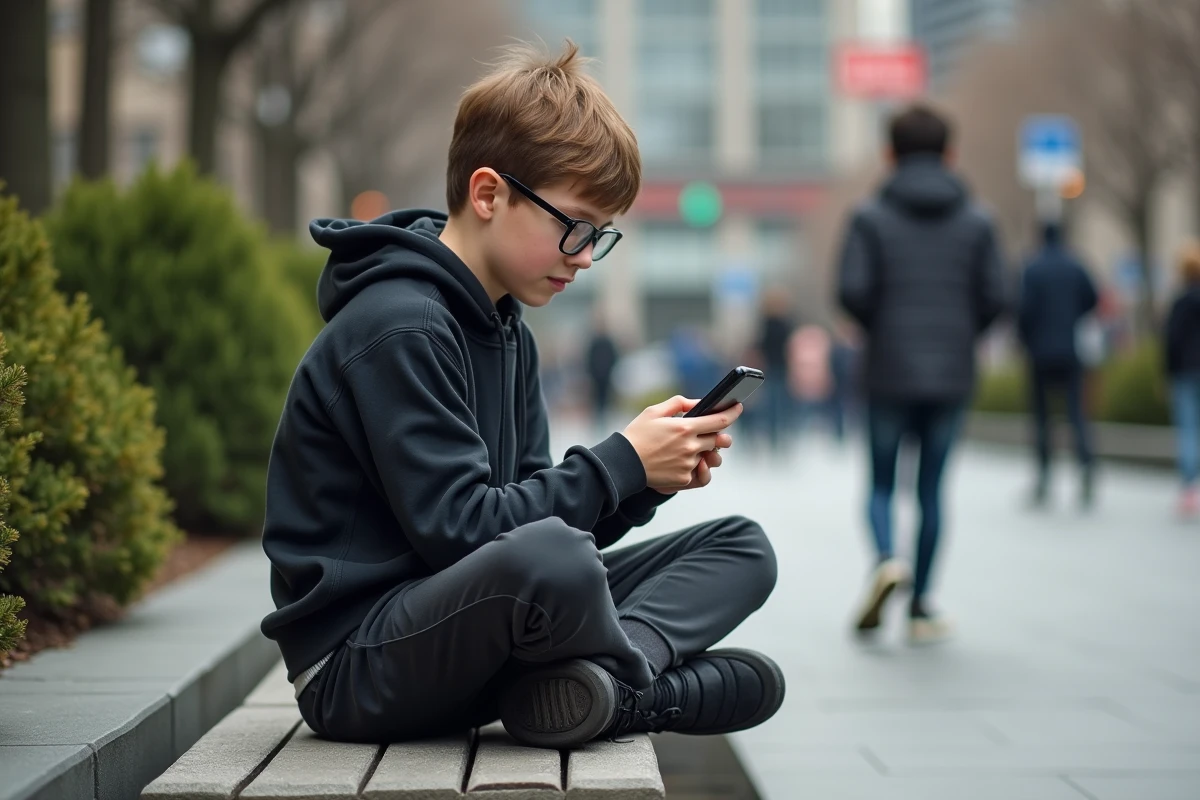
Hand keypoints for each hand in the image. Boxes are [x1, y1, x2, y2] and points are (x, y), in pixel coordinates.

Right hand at [622, 396, 740, 491]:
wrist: (623, 463)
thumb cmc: (637, 435)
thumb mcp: (654, 412)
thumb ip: (679, 403)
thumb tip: (699, 402)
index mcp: (685, 428)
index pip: (720, 421)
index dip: (732, 413)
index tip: (738, 407)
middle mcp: (691, 447)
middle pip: (718, 440)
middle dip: (719, 436)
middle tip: (713, 432)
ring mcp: (688, 465)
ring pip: (708, 457)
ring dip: (704, 451)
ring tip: (692, 448)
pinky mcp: (684, 479)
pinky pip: (697, 472)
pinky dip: (691, 466)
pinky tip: (677, 461)